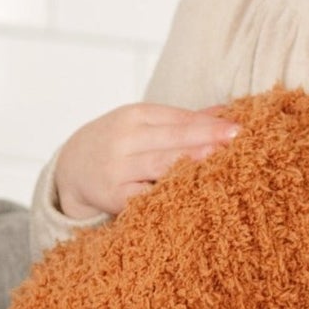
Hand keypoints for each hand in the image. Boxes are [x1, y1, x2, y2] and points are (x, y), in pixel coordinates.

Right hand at [54, 104, 239, 220]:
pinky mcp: (113, 195)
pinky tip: (188, 195)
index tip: (238, 126)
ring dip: (188, 162)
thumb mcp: (143, 123)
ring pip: (159, 165)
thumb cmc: (118, 142)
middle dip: (204, 137)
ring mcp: (118, 167)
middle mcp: (125, 138)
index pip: (177, 117)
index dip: (208, 122)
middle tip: (235, 137)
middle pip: (171, 138)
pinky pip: (144, 196)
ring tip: (215, 158)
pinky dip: (165, 195)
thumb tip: (227, 111)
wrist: (71, 166)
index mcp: (135, 115)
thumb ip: (182, 120)